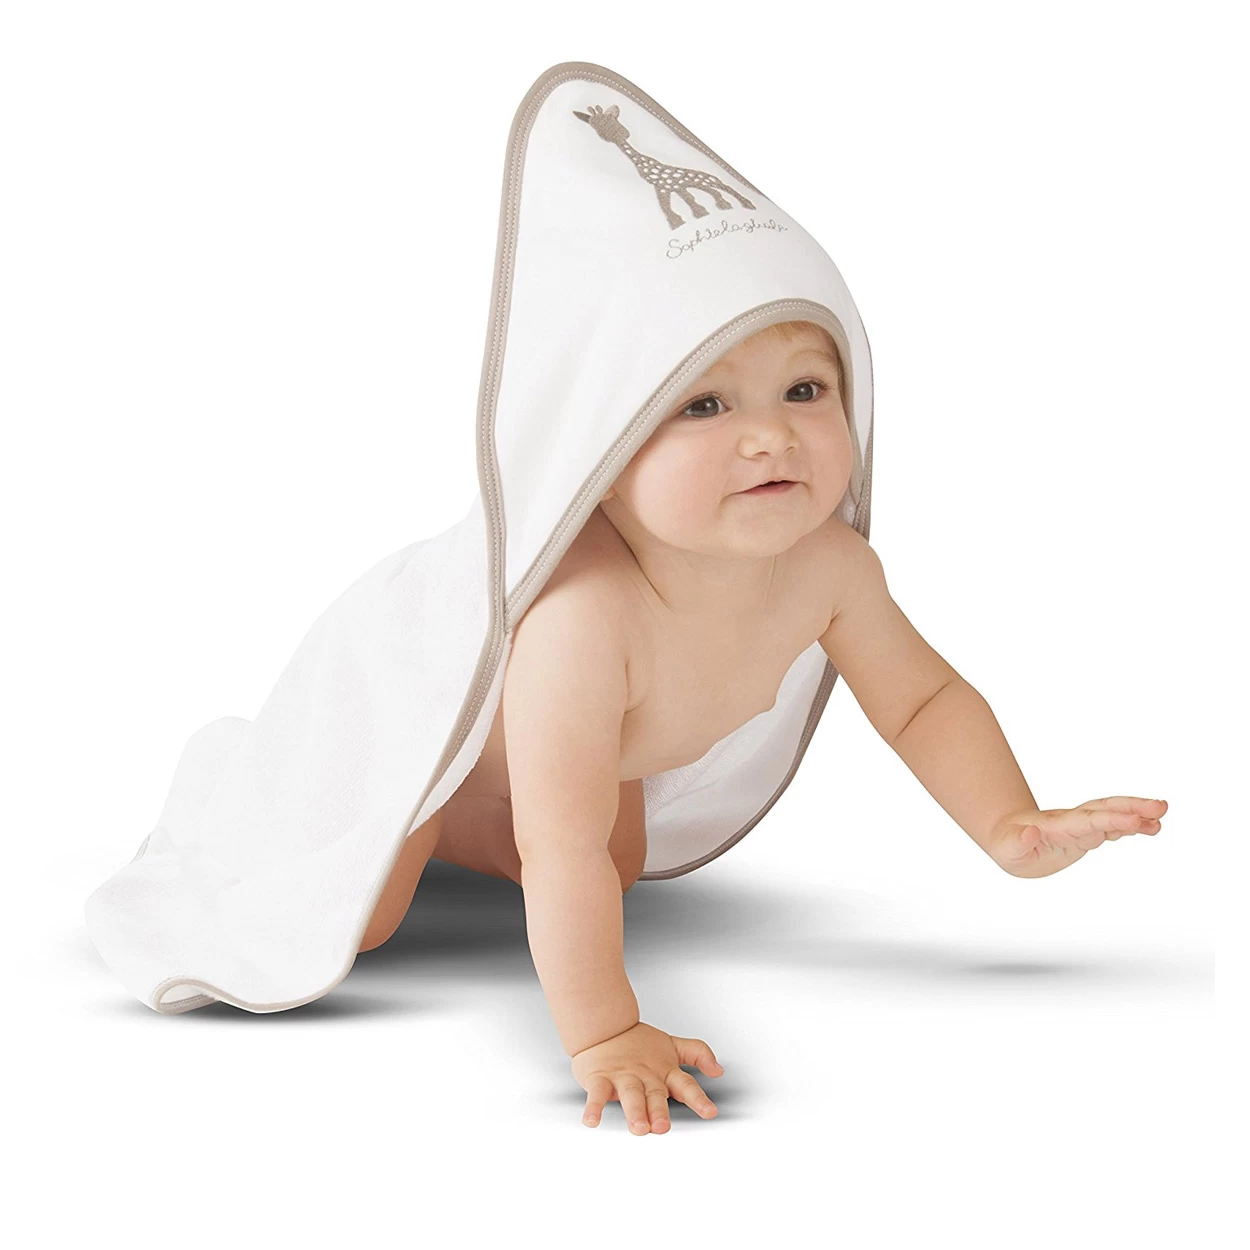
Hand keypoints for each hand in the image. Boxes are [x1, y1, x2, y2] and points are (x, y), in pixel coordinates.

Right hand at [571, 1021, 722, 1133]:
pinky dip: (594, 1108)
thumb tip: (719, 1069)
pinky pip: (596, 1094)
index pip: (685, 1085)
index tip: (710, 1112)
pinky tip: (592, 1120)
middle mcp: (645, 1075)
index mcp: (664, 1071)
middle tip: (662, 1127)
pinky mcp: (600, 1078)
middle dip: (659, 1111)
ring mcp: (622, 1076)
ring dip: (634, 1111)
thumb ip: (697, 1054)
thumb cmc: (637, 1042)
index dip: (698, 1098)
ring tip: (639, 1127)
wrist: (603, 1025)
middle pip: (655, 1095)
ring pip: (630, 1095)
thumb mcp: (672, 1045)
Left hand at [991, 796, 1167, 875]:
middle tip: (1161, 807)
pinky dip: (1131, 826)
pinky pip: (1112, 827)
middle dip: (1132, 807)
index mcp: (1057, 826)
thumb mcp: (1007, 848)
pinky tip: (1150, 827)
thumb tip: (1030, 832)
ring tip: (1162, 816)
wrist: (1009, 838)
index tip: (1135, 821)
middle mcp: (1073, 821)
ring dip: (1137, 814)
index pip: (1088, 821)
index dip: (1111, 820)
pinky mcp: (1086, 833)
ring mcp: (1081, 825)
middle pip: (1105, 809)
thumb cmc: (1008, 844)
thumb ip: (1019, 841)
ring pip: (1112, 815)